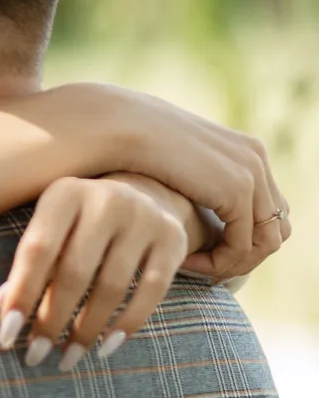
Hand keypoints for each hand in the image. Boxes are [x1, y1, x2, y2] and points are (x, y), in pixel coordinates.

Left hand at [0, 176, 189, 369]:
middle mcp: (107, 199)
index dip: (21, 295)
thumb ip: (29, 266)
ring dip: (86, 330)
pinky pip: (152, 291)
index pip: (38, 250)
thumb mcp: (51, 232)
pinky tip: (106, 347)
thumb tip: (3, 306)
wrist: (143, 194)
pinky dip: (128, 324)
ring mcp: (144, 216)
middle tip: (35, 355)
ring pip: (112, 286)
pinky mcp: (173, 238)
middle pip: (75, 272)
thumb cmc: (79, 225)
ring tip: (67, 358)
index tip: (6, 337)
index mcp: (66, 194)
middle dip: (52, 320)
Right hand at [38, 83, 289, 276]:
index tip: (199, 252)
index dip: (241, 241)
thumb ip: (196, 187)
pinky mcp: (237, 190)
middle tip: (202, 267)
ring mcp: (252, 173)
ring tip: (193, 268)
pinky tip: (185, 262)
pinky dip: (217, 263)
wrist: (121, 129)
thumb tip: (196, 211)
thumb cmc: (132, 152)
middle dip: (243, 256)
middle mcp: (256, 159)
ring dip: (231, 265)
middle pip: (276, 228)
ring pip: (266, 243)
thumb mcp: (176, 171)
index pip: (268, 212)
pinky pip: (242, 247)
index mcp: (246, 151)